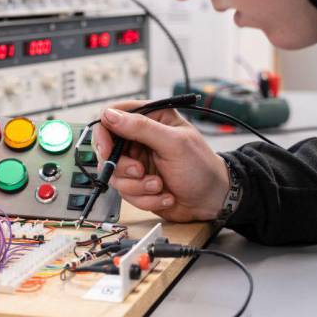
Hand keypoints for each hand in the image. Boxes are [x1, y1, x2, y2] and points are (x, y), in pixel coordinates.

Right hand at [92, 100, 230, 222]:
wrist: (212, 201)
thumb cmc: (202, 168)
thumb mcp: (174, 143)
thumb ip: (142, 128)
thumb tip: (111, 115)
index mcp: (151, 118)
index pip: (113, 115)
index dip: (105, 132)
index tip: (107, 149)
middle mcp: (141, 138)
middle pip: (108, 149)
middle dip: (124, 167)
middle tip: (140, 172)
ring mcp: (138, 162)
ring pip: (116, 175)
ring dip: (138, 186)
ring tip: (160, 186)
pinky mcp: (138, 183)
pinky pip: (126, 193)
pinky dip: (145, 199)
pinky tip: (164, 195)